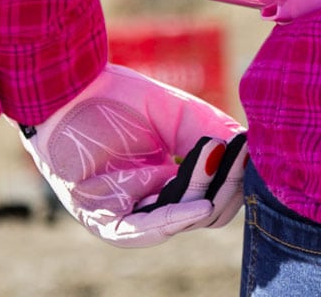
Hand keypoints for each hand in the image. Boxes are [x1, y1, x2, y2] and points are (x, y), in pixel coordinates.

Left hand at [19, 63, 247, 246]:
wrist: (67, 90)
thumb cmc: (116, 98)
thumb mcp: (176, 114)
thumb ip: (211, 132)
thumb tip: (249, 151)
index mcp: (170, 181)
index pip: (215, 194)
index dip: (236, 176)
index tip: (253, 150)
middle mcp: (151, 203)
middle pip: (207, 212)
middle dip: (228, 186)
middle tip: (241, 153)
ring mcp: (128, 214)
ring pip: (182, 220)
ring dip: (206, 191)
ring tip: (219, 154)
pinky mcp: (103, 219)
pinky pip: (143, 231)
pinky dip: (174, 219)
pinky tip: (200, 204)